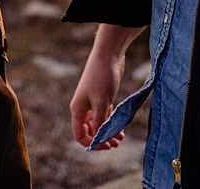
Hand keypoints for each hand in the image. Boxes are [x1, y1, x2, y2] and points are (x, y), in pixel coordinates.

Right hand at [69, 24, 144, 148]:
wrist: (108, 54)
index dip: (91, 143)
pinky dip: (111, 122)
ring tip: (120, 137)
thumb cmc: (102, 77)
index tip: (106, 146)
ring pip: (98, 123)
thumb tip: (98, 138)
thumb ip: (99, 122)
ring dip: (108, 131)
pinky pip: (104, 115)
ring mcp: (92, 101)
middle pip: (90, 130)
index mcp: (78, 109)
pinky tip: (121, 127)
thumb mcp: (101, 103)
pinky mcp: (102, 96)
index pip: (80, 134)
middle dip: (102, 139)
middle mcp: (83, 107)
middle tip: (115, 144)